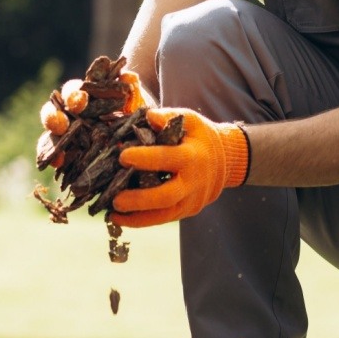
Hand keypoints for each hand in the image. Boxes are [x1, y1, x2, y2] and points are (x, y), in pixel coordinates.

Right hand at [36, 70, 149, 166]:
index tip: (80, 100)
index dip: (73, 95)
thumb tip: (128, 77)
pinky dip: (57, 160)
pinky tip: (59, 165)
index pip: (72, 91)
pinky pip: (59, 156)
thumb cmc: (133, 105)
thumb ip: (130, 86)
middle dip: (54, 118)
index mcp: (82, 95)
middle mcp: (70, 114)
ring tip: (56, 152)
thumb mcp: (134, 96)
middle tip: (60, 124)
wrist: (142, 128)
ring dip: (52, 142)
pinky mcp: (71, 153)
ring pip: (52, 136)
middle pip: (54, 113)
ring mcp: (69, 135)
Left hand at [110, 108, 250, 226]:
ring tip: (113, 214)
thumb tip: (148, 116)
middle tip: (116, 199)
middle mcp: (193, 182)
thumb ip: (168, 116)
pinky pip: (164, 219)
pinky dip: (142, 221)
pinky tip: (121, 219)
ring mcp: (191, 200)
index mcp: (192, 156)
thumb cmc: (200, 138)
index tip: (122, 156)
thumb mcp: (190, 120)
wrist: (225, 162)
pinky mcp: (187, 211)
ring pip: (164, 216)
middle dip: (140, 199)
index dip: (145, 158)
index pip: (167, 158)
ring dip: (137, 218)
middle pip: (167, 196)